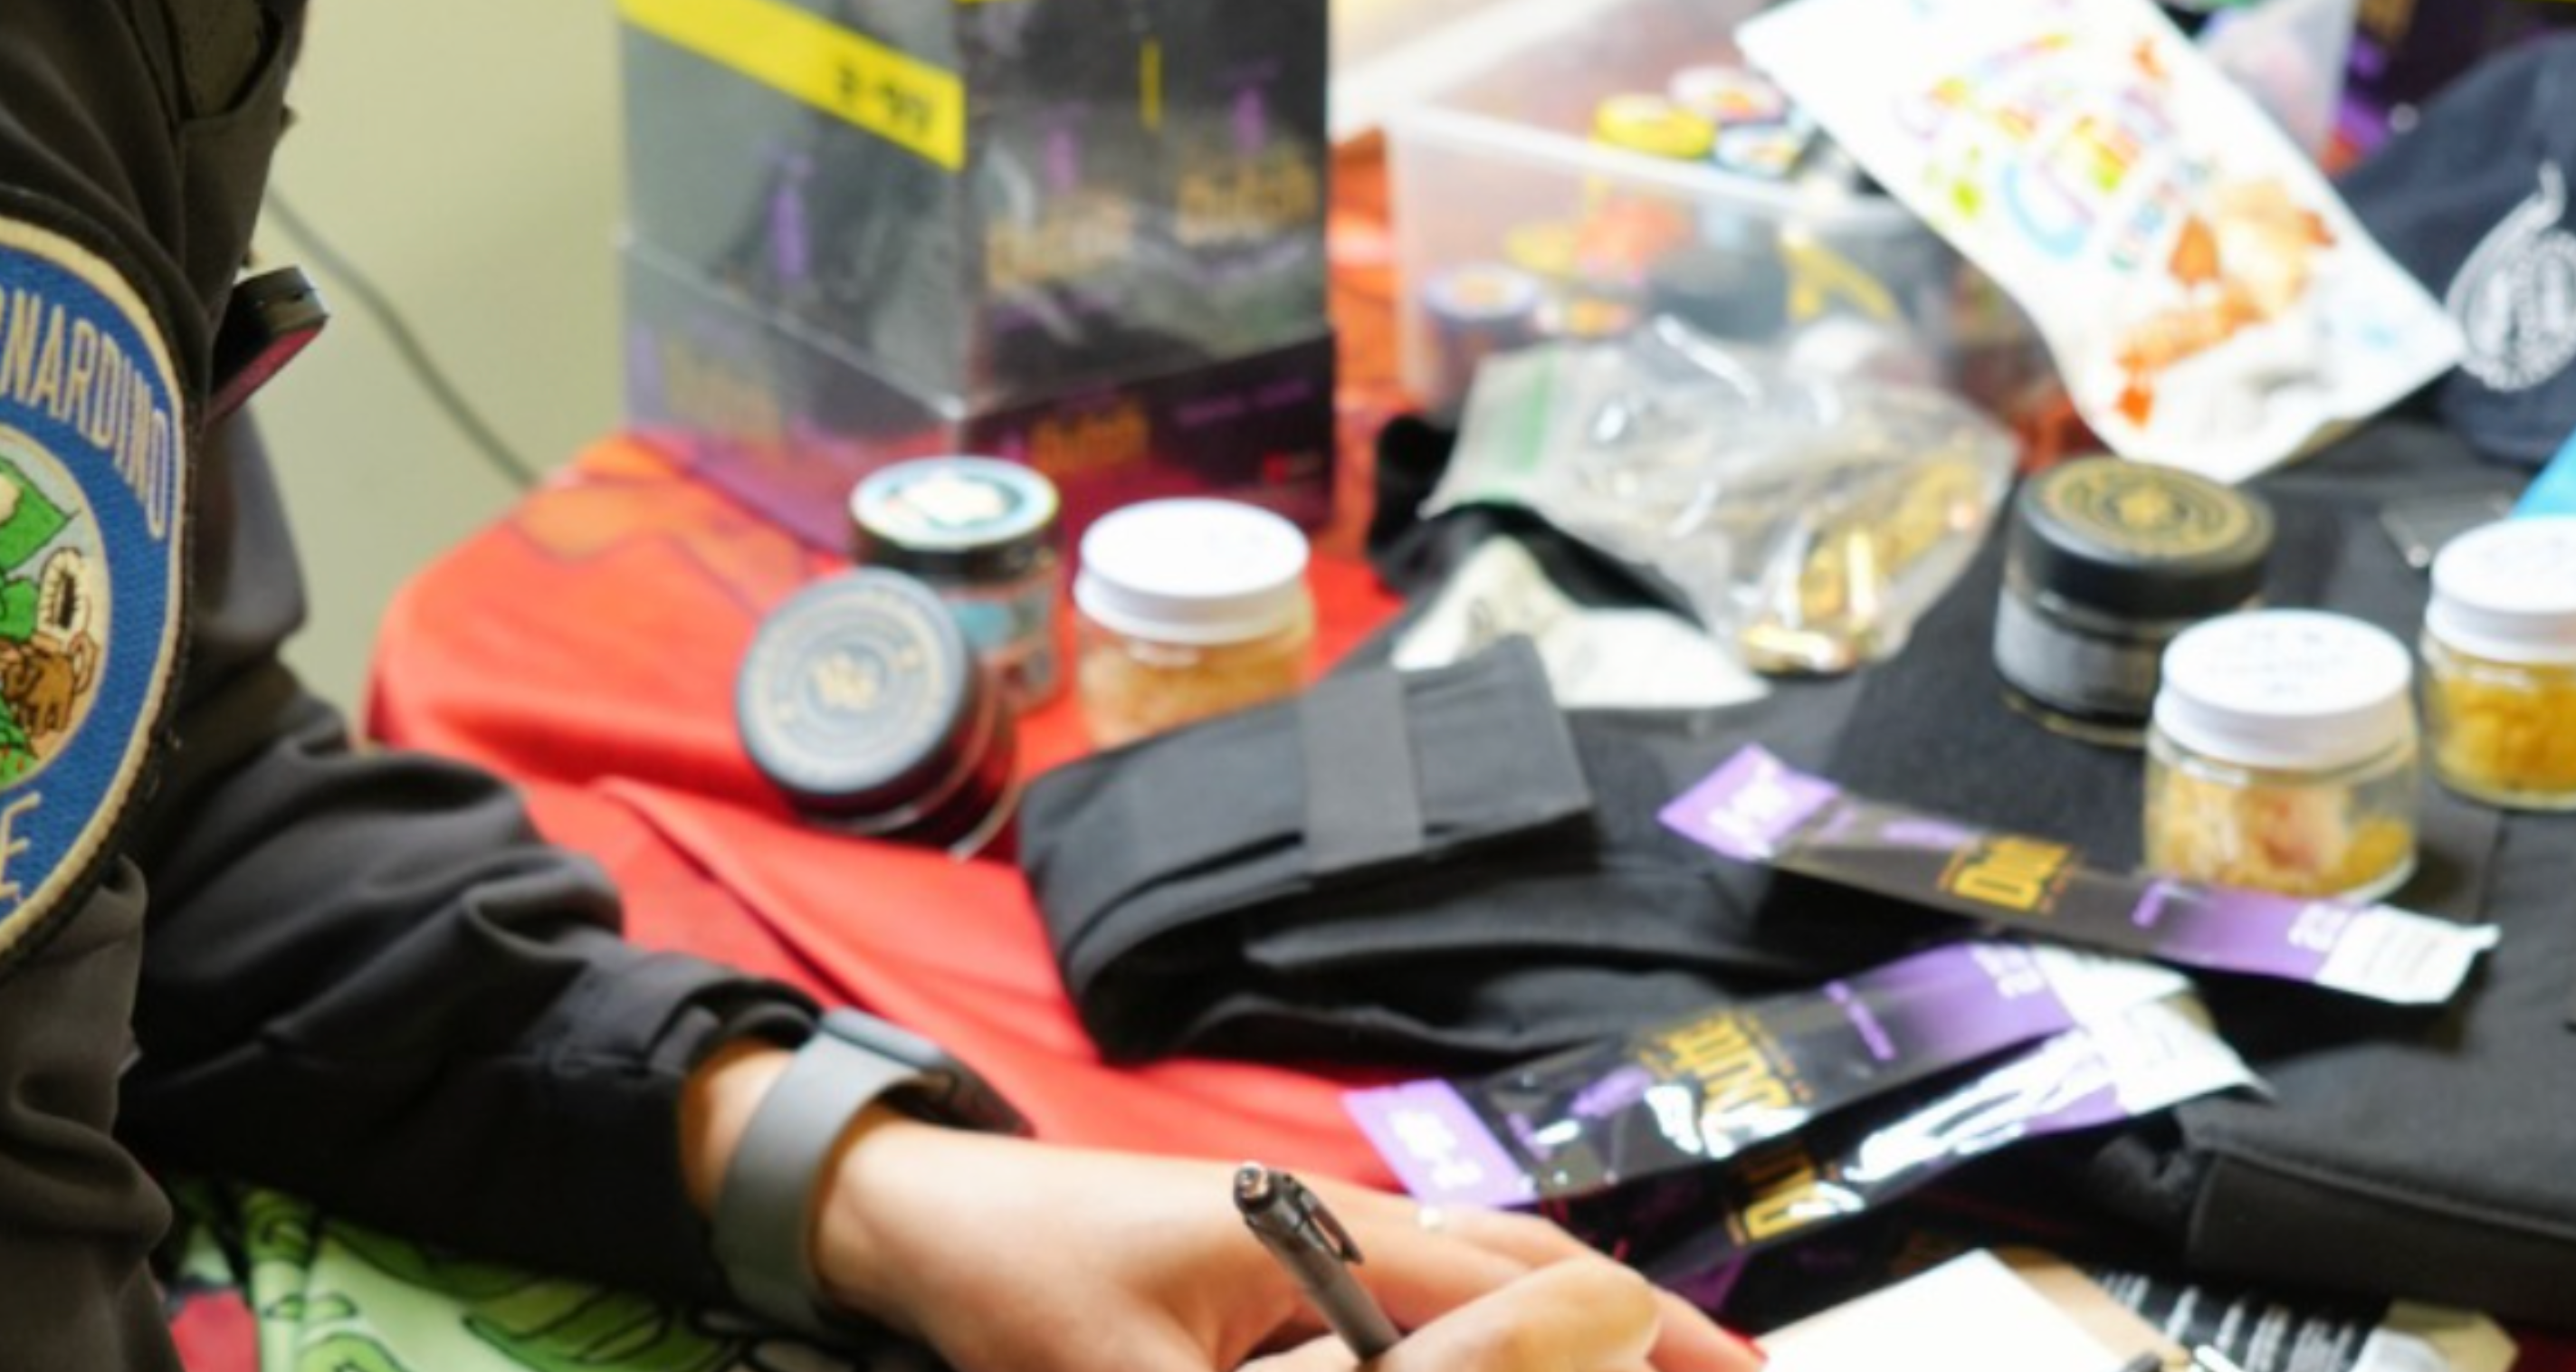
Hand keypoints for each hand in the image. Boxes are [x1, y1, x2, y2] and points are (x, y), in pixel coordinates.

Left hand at [816, 1124, 1759, 1371]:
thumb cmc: (1021, 1282)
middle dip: (1646, 1339)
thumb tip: (1485, 1364)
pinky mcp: (1279, 1277)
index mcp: (1341, 1233)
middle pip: (1539, 1280)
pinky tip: (1499, 1361)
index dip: (1655, 1342)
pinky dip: (1481, 1341)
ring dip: (1572, 1339)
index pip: (1539, 1292)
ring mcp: (1316, 1245)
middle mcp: (1351, 1224)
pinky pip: (1414, 1311)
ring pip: (1487, 1291)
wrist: (920, 1217)